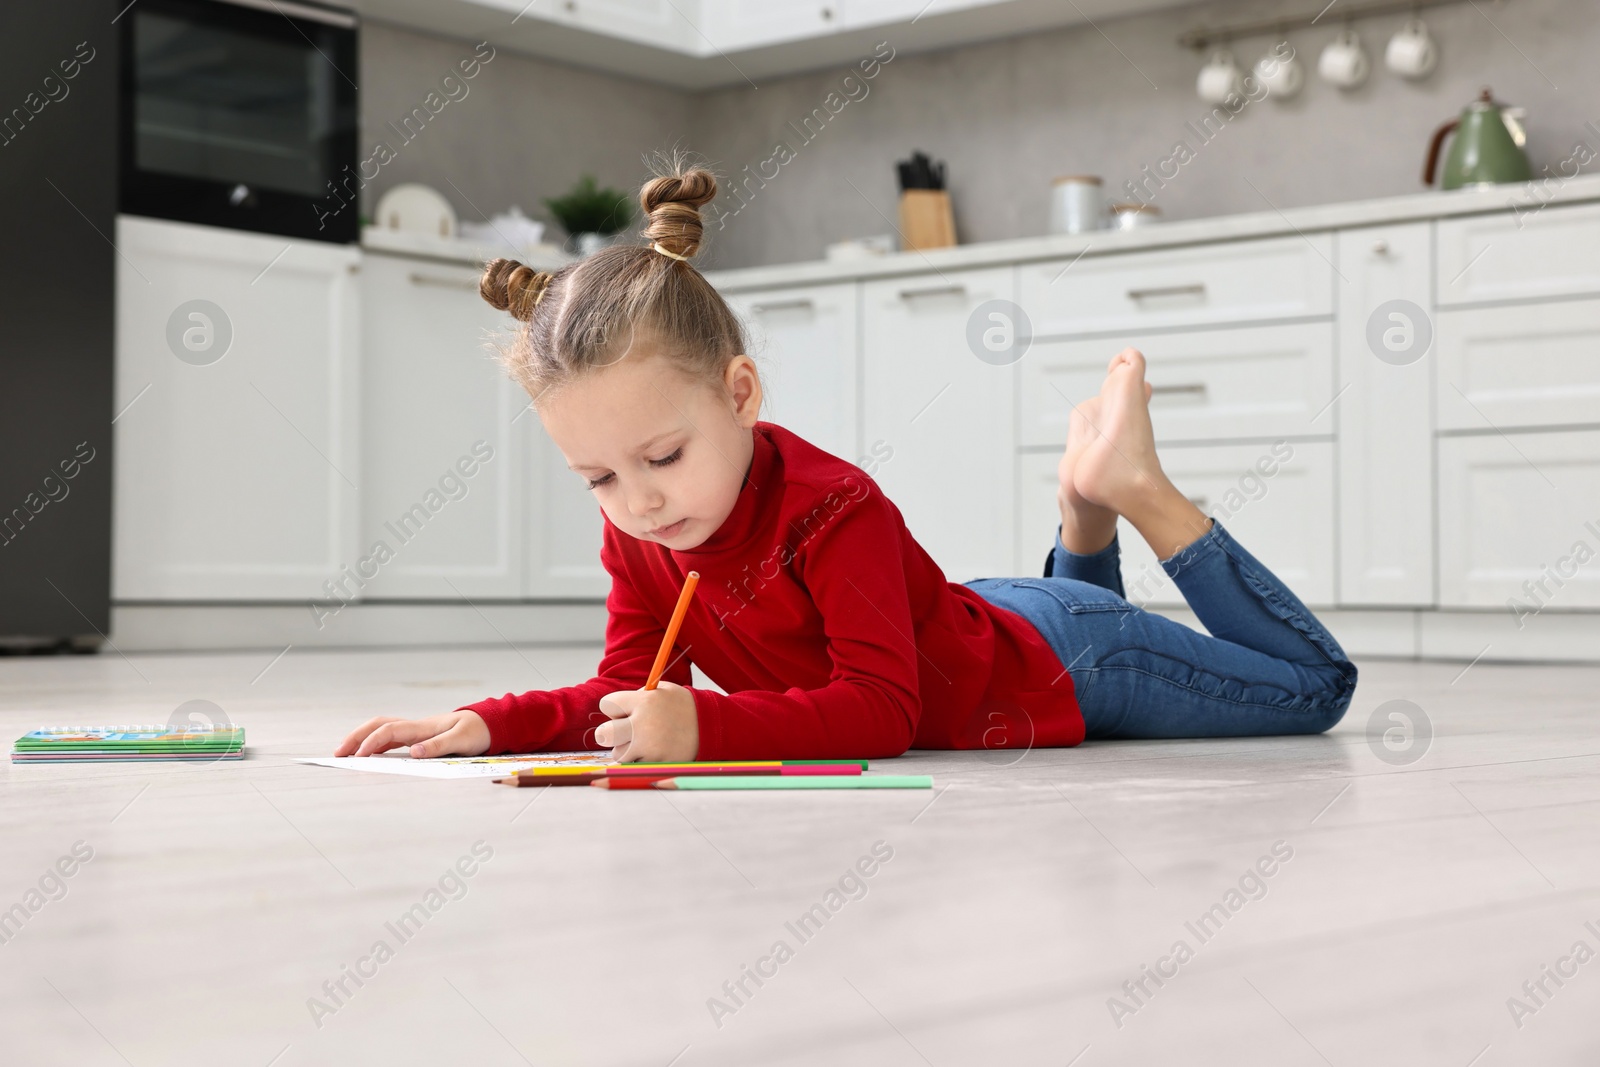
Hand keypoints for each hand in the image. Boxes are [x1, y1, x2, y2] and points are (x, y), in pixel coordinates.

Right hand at [335, 710, 490, 757]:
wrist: (487, 723)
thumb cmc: (476, 731)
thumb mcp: (462, 740)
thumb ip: (439, 746)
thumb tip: (414, 752)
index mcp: (423, 727)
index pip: (389, 731)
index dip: (371, 743)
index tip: (359, 758)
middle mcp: (415, 727)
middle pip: (378, 725)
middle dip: (356, 737)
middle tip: (337, 753)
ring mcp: (415, 730)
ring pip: (382, 730)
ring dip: (362, 739)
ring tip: (345, 754)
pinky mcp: (418, 736)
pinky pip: (391, 737)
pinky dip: (375, 744)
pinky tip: (367, 754)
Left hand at [595, 681, 698, 762]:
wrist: (711, 725)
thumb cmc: (682, 707)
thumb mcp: (662, 691)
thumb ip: (637, 696)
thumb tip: (613, 710)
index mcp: (644, 701)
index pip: (606, 705)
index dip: (613, 708)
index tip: (623, 711)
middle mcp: (644, 724)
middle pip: (604, 734)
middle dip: (608, 733)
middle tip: (619, 732)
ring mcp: (650, 747)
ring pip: (618, 754)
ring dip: (626, 749)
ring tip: (642, 741)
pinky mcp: (656, 763)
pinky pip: (635, 765)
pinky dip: (639, 760)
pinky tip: (652, 751)